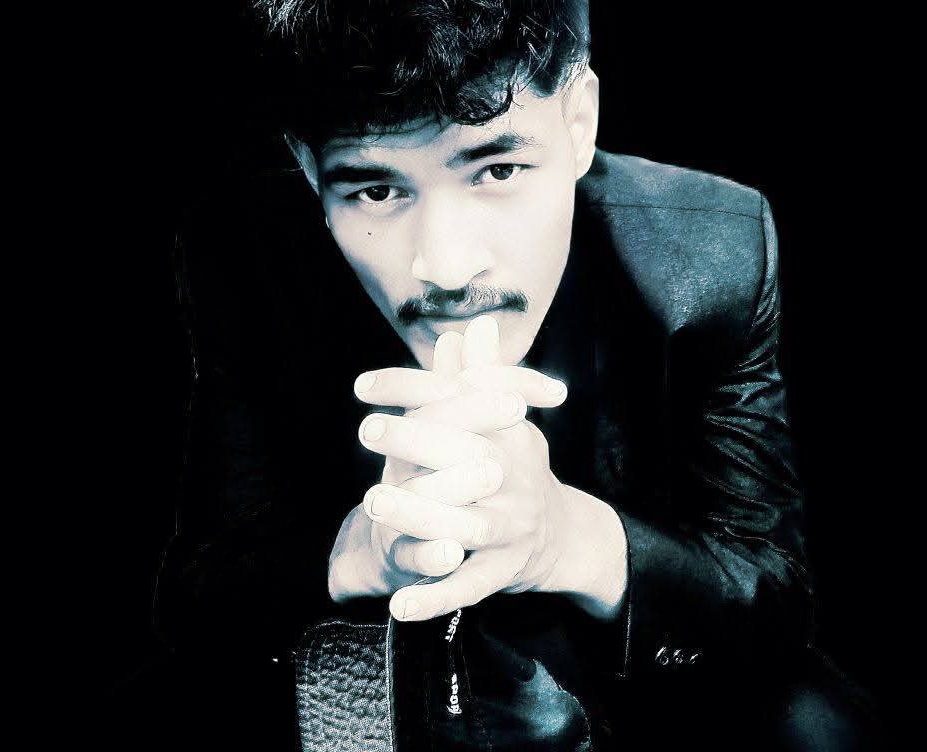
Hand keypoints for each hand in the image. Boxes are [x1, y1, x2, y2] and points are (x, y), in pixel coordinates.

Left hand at [356, 317, 628, 622]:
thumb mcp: (507, 418)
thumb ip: (482, 375)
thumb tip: (473, 325)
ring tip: (373, 502)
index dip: (413, 390)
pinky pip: (467, 586)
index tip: (363, 384)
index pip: (461, 403)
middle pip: (466, 459)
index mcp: (508, 434)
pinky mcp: (502, 571)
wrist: (563, 533)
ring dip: (420, 515)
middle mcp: (511, 477)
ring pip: (466, 524)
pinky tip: (398, 602)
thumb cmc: (518, 464)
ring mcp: (509, 526)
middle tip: (367, 430)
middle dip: (417, 445)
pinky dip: (434, 596)